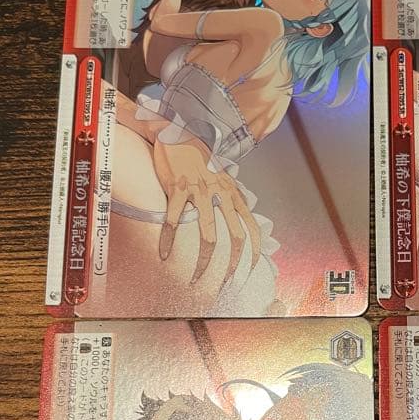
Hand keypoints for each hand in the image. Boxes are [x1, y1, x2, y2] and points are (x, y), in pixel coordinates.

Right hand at [153, 139, 260, 284]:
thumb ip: (234, 201)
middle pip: (236, 238)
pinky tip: (164, 254)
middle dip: (232, 266)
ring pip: (207, 235)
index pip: (253, 229)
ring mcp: (201, 191)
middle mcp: (222, 194)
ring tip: (195, 279)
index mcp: (234, 194)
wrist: (181, 135)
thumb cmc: (202, 162)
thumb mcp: (225, 180)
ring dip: (202, 262)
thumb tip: (245, 223)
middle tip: (224, 285)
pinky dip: (169, 240)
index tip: (248, 273)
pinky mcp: (179, 188)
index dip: (254, 254)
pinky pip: (175, 220)